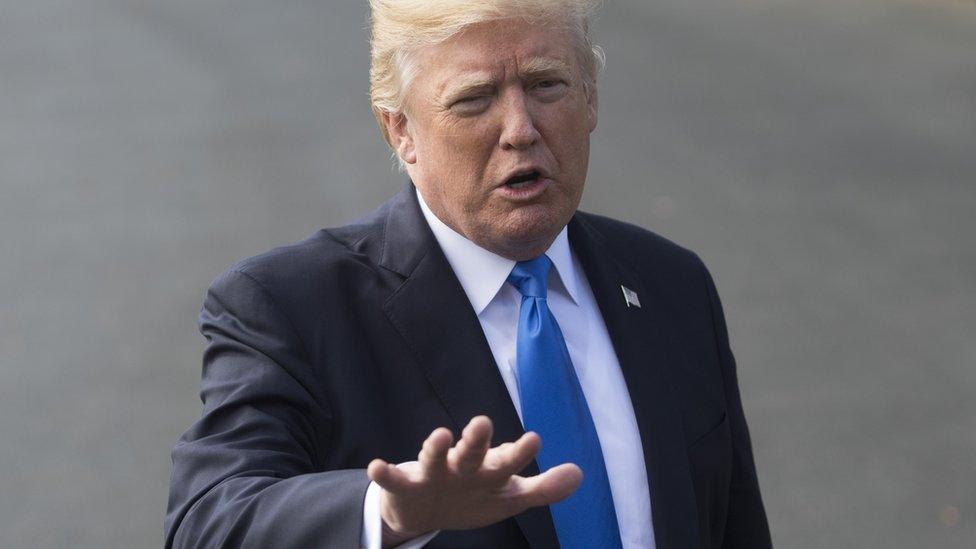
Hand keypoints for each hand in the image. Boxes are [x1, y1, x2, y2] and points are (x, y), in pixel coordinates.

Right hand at [366, 415, 581, 544]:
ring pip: (433, 459)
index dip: (519, 452)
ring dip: (435, 448)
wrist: (423, 510)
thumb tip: (580, 474)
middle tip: (484, 422)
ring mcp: (432, 474)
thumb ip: (543, 489)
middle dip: (477, 440)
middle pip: (471, 453)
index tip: (535, 439)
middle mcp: (461, 467)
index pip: (506, 461)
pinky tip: (376, 466)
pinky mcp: (406, 486)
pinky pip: (393, 480)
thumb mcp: (509, 497)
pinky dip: (385, 474)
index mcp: (488, 470)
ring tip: (440, 434)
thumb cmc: (472, 496)